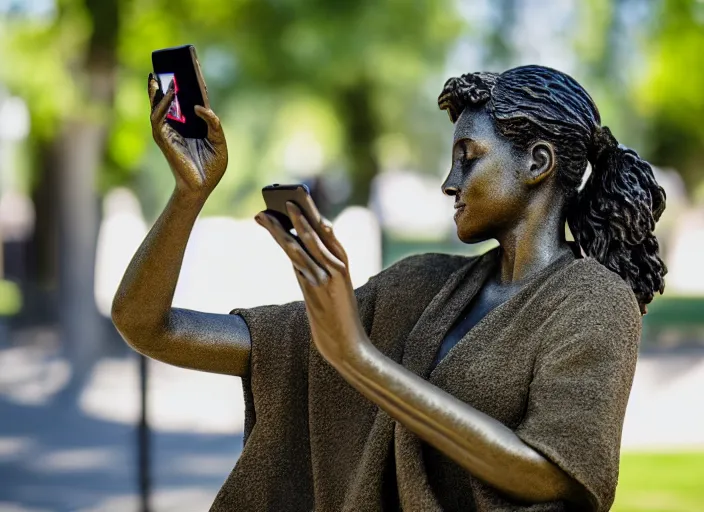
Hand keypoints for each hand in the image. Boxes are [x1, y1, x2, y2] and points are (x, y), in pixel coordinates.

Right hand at [148, 73, 227, 199]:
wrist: (202, 188)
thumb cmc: (211, 169)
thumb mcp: (219, 142)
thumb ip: (213, 123)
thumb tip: (200, 106)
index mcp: (192, 127)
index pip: (188, 102)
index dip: (190, 85)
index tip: (191, 65)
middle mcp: (178, 127)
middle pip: (170, 101)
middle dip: (169, 84)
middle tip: (171, 65)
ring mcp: (169, 133)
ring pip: (158, 107)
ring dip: (160, 92)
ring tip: (165, 77)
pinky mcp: (164, 140)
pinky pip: (159, 118)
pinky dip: (163, 106)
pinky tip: (170, 95)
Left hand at [255, 203, 367, 364]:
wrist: (348, 346)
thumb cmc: (337, 318)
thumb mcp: (329, 288)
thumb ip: (314, 268)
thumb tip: (291, 248)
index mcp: (343, 264)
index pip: (327, 232)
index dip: (311, 215)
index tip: (297, 201)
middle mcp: (337, 267)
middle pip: (314, 233)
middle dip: (298, 214)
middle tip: (282, 197)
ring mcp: (327, 277)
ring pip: (302, 245)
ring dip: (283, 227)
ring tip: (266, 215)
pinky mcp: (316, 289)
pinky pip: (299, 262)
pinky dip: (289, 246)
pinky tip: (277, 237)